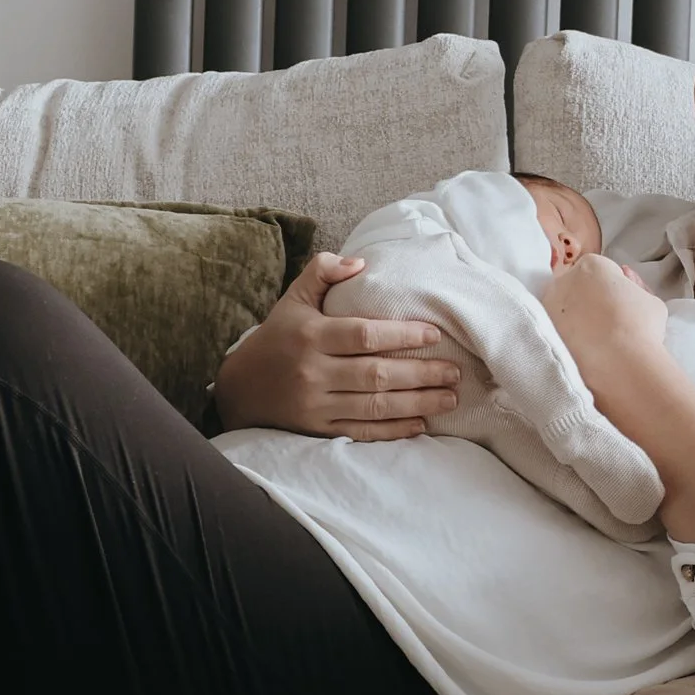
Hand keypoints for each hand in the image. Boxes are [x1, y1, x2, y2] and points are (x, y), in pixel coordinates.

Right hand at [212, 252, 464, 440]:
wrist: (239, 389)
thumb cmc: (278, 337)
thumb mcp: (293, 298)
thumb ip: (323, 272)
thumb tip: (360, 262)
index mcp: (311, 336)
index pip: (364, 335)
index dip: (401, 335)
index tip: (434, 334)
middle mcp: (314, 372)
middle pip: (376, 374)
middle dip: (421, 374)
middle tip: (455, 371)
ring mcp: (316, 405)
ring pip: (375, 406)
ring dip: (417, 403)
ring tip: (449, 397)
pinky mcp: (318, 430)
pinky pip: (362, 432)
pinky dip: (393, 430)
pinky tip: (421, 424)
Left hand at [547, 252, 669, 397]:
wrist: (621, 364)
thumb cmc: (641, 327)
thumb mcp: (650, 300)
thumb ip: (635, 285)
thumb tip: (625, 277)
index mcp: (591, 265)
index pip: (602, 269)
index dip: (614, 286)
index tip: (621, 302)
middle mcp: (564, 280)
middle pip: (577, 285)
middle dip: (589, 298)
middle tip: (607, 321)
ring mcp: (550, 306)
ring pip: (563, 307)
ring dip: (575, 317)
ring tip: (596, 338)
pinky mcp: (543, 332)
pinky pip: (556, 329)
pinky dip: (567, 336)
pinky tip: (584, 349)